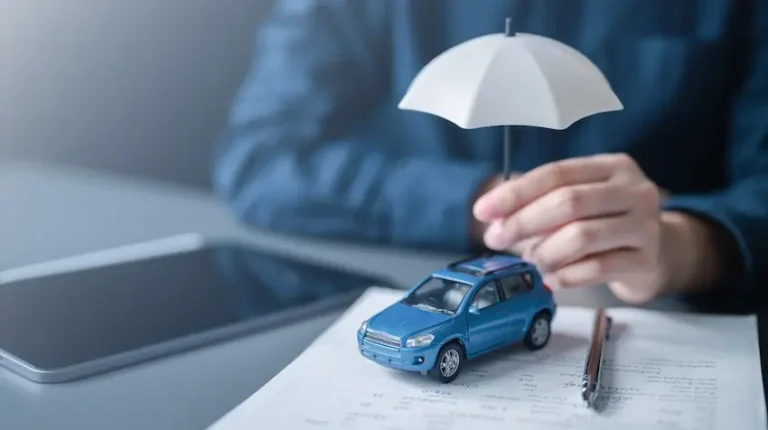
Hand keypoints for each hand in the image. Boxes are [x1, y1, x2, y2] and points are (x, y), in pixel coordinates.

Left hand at [472, 153, 666, 303]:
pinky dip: (567, 276)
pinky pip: (597, 268)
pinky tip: (552, 279)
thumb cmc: (606, 223)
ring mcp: (645, 225)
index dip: (515, 192)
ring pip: (582, 236)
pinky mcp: (647, 261)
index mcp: (612, 167)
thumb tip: (493, 219)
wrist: (660, 255)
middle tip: (495, 239)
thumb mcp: (580, 204)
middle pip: (568, 202)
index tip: (482, 211)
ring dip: (545, 252)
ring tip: (532, 262)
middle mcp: (634, 190)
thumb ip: (541, 205)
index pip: (556, 173)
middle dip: (523, 222)